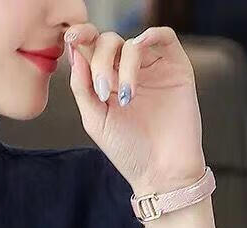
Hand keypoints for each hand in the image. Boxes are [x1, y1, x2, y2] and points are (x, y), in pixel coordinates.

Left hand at [65, 23, 206, 195]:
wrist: (161, 171)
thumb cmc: (129, 152)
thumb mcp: (95, 120)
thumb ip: (82, 86)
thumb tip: (74, 51)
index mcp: (107, 83)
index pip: (91, 50)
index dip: (80, 37)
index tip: (70, 39)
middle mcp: (128, 72)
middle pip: (108, 42)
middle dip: (100, 61)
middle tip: (103, 90)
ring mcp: (152, 69)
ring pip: (131, 42)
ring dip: (123, 64)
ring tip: (125, 98)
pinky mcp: (176, 67)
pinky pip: (163, 36)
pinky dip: (148, 38)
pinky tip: (140, 54)